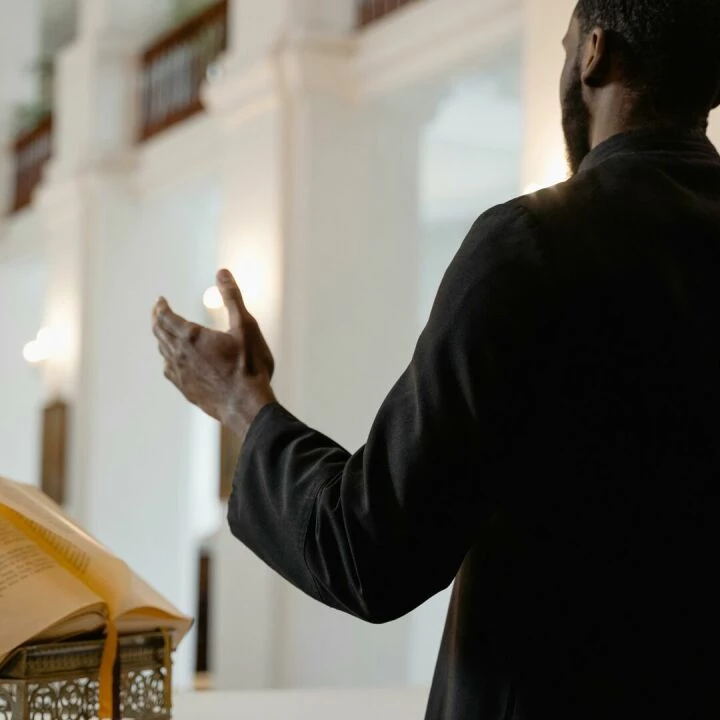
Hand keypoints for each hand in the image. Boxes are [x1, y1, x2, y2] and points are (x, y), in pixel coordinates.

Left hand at [152, 269, 275, 440]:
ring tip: (166, 332)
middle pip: (159, 333)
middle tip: (159, 311)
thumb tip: (221, 272)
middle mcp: (180, 355)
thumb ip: (232, 298)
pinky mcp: (186, 390)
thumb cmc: (249, 366)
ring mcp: (181, 375)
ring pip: (164, 352)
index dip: (161, 306)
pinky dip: (169, 359)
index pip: (165, 317)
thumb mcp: (246, 326)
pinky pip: (170, 370)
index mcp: (191, 337)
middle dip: (158, 319)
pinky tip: (175, 362)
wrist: (248, 407)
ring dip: (163, 338)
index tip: (160, 300)